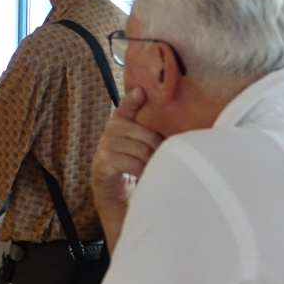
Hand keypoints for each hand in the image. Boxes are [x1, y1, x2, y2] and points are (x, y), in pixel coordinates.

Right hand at [92, 87, 162, 246]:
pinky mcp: (103, 164)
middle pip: (143, 133)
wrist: (115, 191)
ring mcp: (104, 147)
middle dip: (156, 145)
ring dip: (151, 160)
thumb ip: (151, 130)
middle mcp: (109, 131)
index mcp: (119, 122)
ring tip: (154, 166)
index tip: (141, 92)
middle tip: (162, 155)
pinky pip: (131, 163)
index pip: (125, 107)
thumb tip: (180, 120)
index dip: (132, 99)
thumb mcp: (142, 144)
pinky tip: (144, 173)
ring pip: (139, 149)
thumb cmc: (134, 163)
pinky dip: (141, 170)